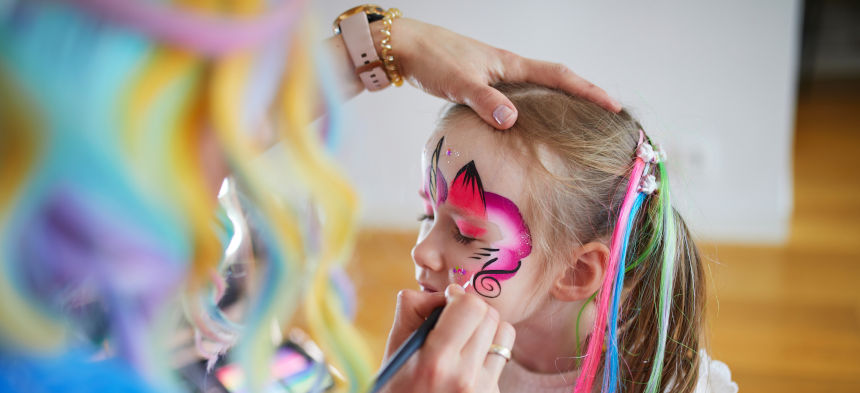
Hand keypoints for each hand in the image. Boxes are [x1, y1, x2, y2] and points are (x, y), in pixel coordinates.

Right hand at [380, 285, 514, 392]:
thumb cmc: (396, 385)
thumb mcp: (395, 347)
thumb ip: (414, 309)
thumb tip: (446, 292)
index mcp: (436, 361)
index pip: (471, 307)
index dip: (458, 297)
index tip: (447, 301)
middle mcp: (465, 377)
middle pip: (490, 316)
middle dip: (472, 310)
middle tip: (454, 319)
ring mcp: (483, 389)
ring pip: (504, 332)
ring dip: (486, 328)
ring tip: (465, 339)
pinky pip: (501, 356)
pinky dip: (487, 352)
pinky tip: (468, 364)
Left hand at [382, 18, 621, 128]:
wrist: (406, 47)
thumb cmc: (433, 59)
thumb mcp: (459, 82)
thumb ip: (485, 100)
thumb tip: (512, 119)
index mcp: (511, 65)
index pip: (560, 76)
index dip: (588, 91)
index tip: (613, 106)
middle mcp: (509, 70)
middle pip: (556, 83)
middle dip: (582, 99)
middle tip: (605, 120)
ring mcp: (497, 78)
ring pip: (537, 92)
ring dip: (558, 106)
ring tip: (576, 129)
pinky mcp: (482, 86)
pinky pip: (517, 100)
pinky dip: (531, 113)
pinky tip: (527, 130)